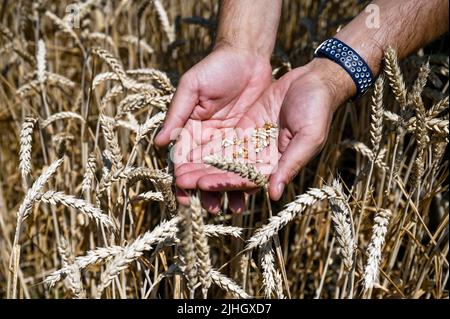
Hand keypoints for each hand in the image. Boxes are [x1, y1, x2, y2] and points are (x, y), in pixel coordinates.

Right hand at [154, 45, 272, 211]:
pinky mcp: (248, 139)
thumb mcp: (192, 87)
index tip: (184, 191)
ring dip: (228, 189)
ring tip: (233, 207)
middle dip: (207, 189)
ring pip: (226, 171)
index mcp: (190, 129)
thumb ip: (177, 114)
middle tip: (210, 208)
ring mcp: (228, 141)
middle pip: (205, 170)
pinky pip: (246, 162)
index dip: (184, 175)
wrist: (246, 56)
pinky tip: (250, 191)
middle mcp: (208, 139)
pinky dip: (247, 177)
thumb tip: (159, 143)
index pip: (184, 158)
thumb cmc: (214, 67)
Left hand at [184, 58, 353, 201]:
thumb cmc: (317, 108)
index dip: (224, 182)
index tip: (202, 185)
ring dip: (202, 165)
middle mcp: (262, 158)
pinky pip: (223, 139)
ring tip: (179, 171)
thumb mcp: (308, 136)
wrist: (314, 80)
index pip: (246, 179)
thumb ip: (290, 164)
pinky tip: (187, 149)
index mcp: (276, 165)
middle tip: (181, 182)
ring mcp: (252, 143)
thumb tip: (273, 195)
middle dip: (205, 177)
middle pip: (229, 172)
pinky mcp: (245, 127)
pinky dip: (206, 146)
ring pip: (222, 158)